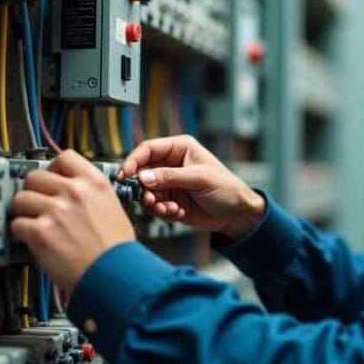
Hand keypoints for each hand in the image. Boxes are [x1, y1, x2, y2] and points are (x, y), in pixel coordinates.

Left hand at [10, 150, 134, 291]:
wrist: (116, 275)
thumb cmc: (117, 250)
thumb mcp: (113, 208)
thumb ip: (90, 195)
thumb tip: (70, 191)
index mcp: (94, 183)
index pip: (64, 157)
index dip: (53, 168)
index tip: (50, 178)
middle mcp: (75, 192)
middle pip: (35, 176)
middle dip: (33, 191)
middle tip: (37, 205)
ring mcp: (56, 210)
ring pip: (20, 199)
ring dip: (23, 212)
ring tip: (32, 223)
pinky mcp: (41, 232)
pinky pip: (16, 224)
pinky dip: (20, 233)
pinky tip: (30, 239)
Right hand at [118, 135, 264, 240]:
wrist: (237, 214)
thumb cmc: (227, 188)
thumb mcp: (199, 178)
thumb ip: (170, 177)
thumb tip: (143, 176)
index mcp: (180, 149)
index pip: (148, 149)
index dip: (134, 161)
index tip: (126, 175)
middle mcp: (171, 165)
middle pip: (143, 172)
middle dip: (143, 188)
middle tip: (148, 199)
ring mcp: (170, 184)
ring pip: (146, 192)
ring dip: (153, 203)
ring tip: (168, 209)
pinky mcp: (170, 201)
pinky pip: (155, 206)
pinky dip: (162, 211)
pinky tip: (177, 213)